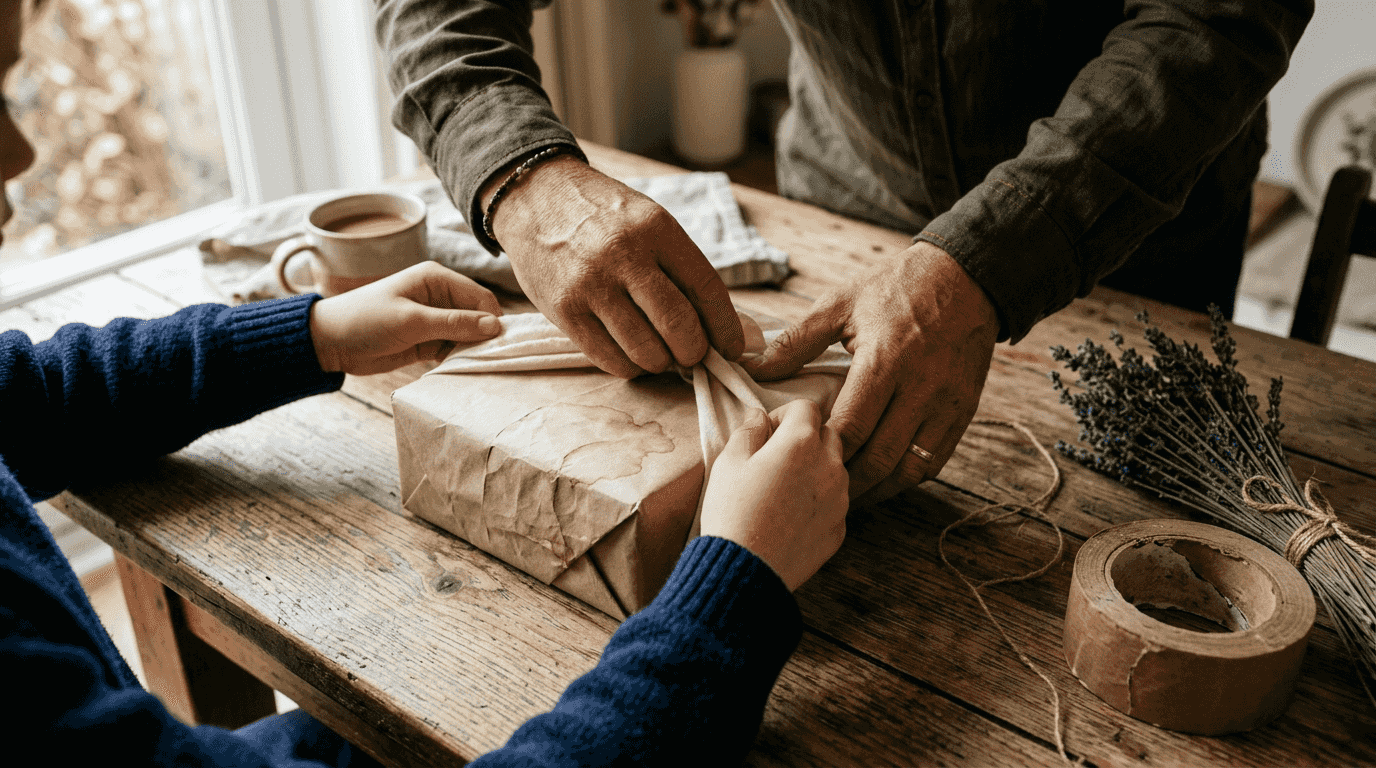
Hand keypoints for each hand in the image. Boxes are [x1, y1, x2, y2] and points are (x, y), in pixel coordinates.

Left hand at [309, 261, 502, 374]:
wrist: (330, 342)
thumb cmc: (365, 320)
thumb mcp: (411, 321)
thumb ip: (454, 323)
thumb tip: (495, 326)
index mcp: (436, 279)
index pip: (479, 297)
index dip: (492, 319)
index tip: (499, 344)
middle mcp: (440, 296)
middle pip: (478, 316)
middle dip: (484, 336)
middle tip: (489, 359)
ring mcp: (434, 319)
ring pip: (468, 334)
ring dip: (472, 349)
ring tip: (475, 366)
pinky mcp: (428, 340)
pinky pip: (454, 348)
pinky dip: (459, 358)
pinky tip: (460, 369)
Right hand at [484, 153, 743, 377]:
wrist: (536, 197)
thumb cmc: (604, 216)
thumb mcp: (649, 221)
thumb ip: (681, 268)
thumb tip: (724, 326)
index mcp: (656, 229)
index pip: (706, 289)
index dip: (725, 327)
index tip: (732, 347)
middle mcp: (623, 255)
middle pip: (678, 326)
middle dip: (695, 352)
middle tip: (693, 355)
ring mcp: (590, 285)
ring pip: (645, 351)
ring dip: (661, 362)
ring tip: (660, 353)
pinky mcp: (563, 310)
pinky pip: (609, 359)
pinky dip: (629, 366)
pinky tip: (631, 353)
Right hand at [699, 400, 847, 591]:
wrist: (745, 571)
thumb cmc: (732, 513)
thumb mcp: (728, 463)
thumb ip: (749, 430)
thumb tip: (760, 416)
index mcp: (801, 443)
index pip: (805, 407)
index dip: (783, 414)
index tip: (767, 432)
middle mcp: (830, 466)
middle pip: (828, 434)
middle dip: (806, 438)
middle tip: (776, 459)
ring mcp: (840, 500)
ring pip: (835, 469)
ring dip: (816, 470)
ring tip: (783, 491)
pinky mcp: (840, 528)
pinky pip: (834, 503)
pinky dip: (819, 502)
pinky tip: (791, 517)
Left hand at [742, 242, 999, 503]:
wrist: (964, 278)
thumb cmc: (895, 288)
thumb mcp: (841, 304)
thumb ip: (796, 341)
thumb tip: (753, 368)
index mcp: (885, 360)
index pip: (851, 426)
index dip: (825, 452)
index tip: (800, 464)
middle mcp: (920, 388)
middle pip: (880, 457)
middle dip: (848, 482)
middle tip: (818, 491)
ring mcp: (947, 403)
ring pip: (911, 468)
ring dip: (879, 489)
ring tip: (848, 496)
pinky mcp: (964, 411)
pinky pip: (935, 461)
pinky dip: (907, 477)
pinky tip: (883, 481)